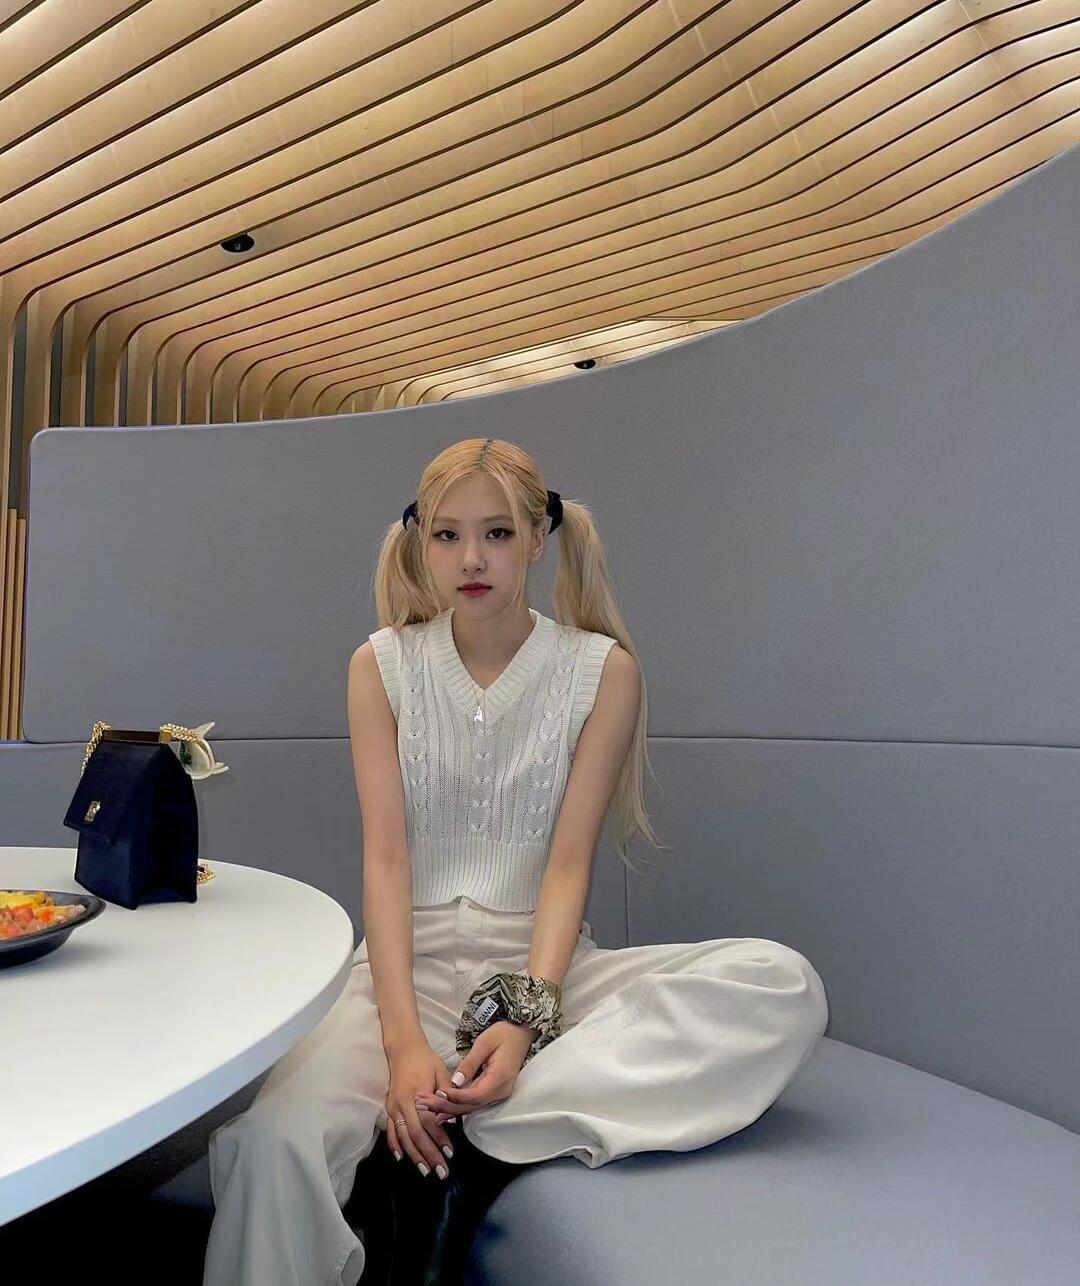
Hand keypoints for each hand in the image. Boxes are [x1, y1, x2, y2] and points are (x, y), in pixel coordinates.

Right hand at [384, 1038, 456, 1177]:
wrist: (404, 1049)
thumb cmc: (426, 1060)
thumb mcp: (441, 1071)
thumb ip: (447, 1094)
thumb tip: (454, 1119)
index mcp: (418, 1093)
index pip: (429, 1122)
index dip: (439, 1139)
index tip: (450, 1153)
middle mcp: (403, 1103)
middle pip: (416, 1135)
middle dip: (428, 1155)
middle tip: (441, 1172)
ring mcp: (393, 1107)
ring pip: (403, 1137)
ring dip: (414, 1155)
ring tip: (425, 1171)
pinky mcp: (388, 1108)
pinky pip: (390, 1131)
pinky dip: (394, 1146)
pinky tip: (401, 1158)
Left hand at [414, 1021, 533, 1118]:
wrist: (521, 1033)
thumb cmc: (503, 1033)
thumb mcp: (484, 1042)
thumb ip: (469, 1063)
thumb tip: (455, 1082)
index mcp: (500, 1078)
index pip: (475, 1095)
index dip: (455, 1098)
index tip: (437, 1095)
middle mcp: (501, 1091)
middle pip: (471, 1105)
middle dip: (446, 1107)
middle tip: (423, 1105)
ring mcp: (499, 1094)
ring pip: (472, 1107)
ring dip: (449, 1109)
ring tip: (427, 1109)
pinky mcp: (494, 1092)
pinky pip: (475, 1102)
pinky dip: (458, 1105)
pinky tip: (442, 1108)